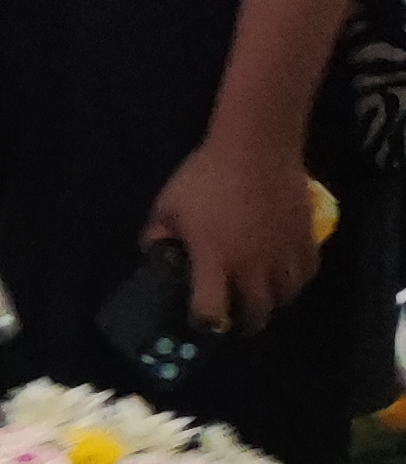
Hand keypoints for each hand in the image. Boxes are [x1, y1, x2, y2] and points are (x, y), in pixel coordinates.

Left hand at [144, 133, 322, 338]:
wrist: (256, 142)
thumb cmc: (207, 173)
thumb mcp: (168, 205)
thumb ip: (157, 235)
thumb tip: (155, 252)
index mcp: (215, 262)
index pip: (211, 312)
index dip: (205, 321)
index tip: (202, 317)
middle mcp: (252, 265)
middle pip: (255, 313)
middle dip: (243, 321)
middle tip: (236, 317)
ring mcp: (282, 251)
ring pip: (285, 296)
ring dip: (272, 302)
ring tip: (262, 297)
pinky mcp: (306, 235)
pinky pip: (308, 270)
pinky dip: (297, 279)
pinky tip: (286, 274)